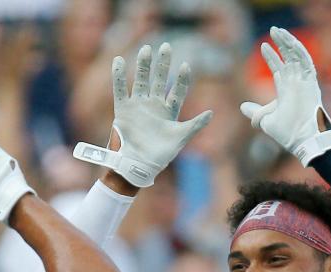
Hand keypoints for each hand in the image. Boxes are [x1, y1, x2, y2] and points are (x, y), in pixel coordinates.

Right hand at [73, 42, 211, 187]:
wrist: (138, 166)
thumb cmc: (160, 156)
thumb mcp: (181, 138)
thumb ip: (195, 125)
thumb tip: (211, 113)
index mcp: (169, 112)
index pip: (177, 90)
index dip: (182, 79)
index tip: (187, 65)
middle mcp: (153, 106)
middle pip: (159, 80)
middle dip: (163, 64)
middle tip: (166, 46)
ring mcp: (138, 106)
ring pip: (141, 81)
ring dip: (143, 66)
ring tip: (146, 49)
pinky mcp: (123, 110)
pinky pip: (120, 90)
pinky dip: (118, 76)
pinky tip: (118, 61)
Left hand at [240, 27, 330, 166]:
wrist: (302, 140)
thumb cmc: (287, 133)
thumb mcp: (265, 120)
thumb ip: (255, 112)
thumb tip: (242, 106)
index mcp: (286, 91)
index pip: (279, 68)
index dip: (271, 56)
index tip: (262, 46)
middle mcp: (296, 83)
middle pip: (289, 57)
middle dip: (281, 43)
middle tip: (273, 30)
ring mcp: (305, 82)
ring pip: (297, 56)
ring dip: (289, 43)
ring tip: (278, 31)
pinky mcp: (311, 83)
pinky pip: (307, 62)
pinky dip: (299, 51)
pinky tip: (290, 41)